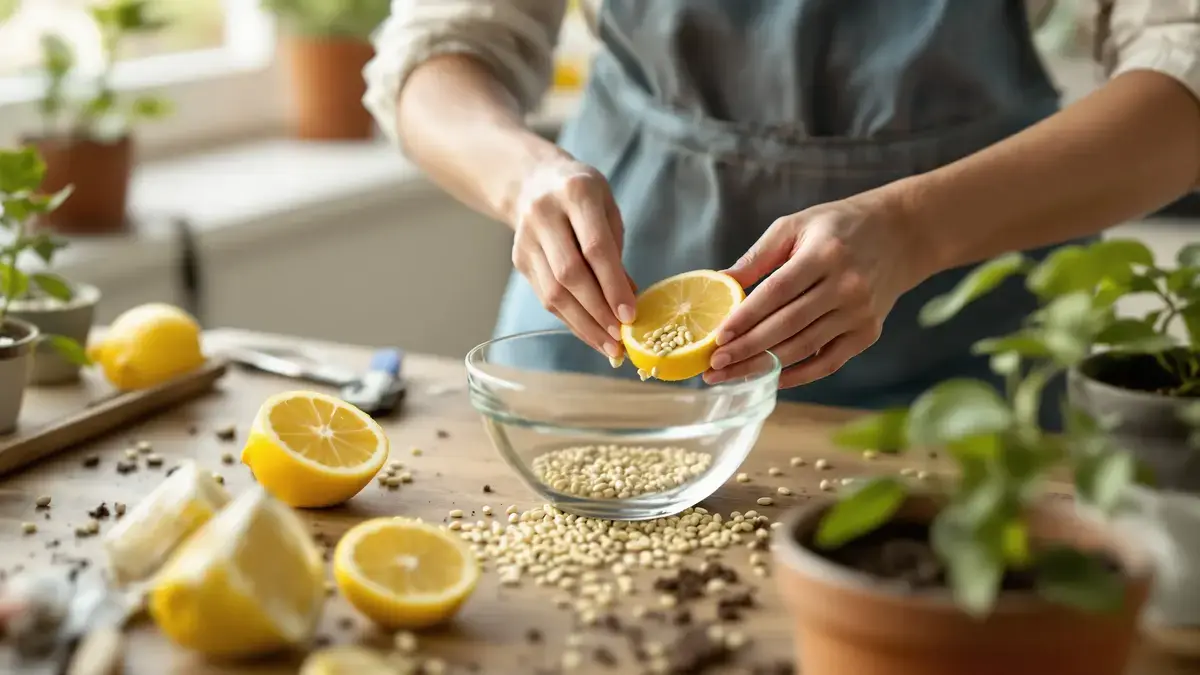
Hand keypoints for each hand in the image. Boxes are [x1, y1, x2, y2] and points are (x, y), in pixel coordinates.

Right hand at [511, 156, 637, 358]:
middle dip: (598, 312)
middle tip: (620, 338)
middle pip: (570, 274)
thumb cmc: (581, 194)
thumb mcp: (607, 208)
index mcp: (576, 193)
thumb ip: (616, 250)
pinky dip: (570, 319)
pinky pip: (546, 297)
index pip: (595, 248)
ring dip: (583, 324)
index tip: (630, 315)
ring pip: (554, 292)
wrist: (532, 180)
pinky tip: (590, 333)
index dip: (613, 285)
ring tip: (607, 345)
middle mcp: (545, 214)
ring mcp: (526, 239)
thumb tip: (628, 299)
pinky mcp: (520, 260)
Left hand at [705, 194, 928, 387]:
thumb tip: (720, 281)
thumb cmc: (838, 227)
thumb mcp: (796, 226)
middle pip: (787, 325)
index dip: (746, 316)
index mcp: (824, 254)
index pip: (777, 292)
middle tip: (714, 364)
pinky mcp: (868, 333)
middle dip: (747, 348)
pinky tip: (770, 379)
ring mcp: (859, 313)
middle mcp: (846, 286)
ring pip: (804, 347)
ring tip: (730, 374)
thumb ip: (758, 256)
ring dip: (764, 365)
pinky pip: (829, 362)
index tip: (718, 336)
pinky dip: (799, 375)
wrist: (901, 235)